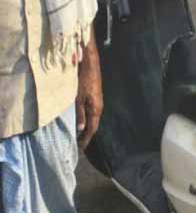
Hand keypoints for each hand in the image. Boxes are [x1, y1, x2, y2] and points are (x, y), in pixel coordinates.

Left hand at [76, 35, 102, 149]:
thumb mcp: (78, 98)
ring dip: (87, 127)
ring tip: (79, 135)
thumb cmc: (83, 80)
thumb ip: (79, 114)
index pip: (92, 129)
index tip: (80, 148)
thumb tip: (81, 129)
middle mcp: (99, 106)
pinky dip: (88, 119)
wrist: (90, 64)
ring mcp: (99, 101)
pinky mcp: (96, 96)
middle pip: (94, 125)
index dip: (86, 139)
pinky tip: (82, 120)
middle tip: (79, 144)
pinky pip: (93, 112)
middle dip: (87, 135)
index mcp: (96, 108)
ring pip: (94, 118)